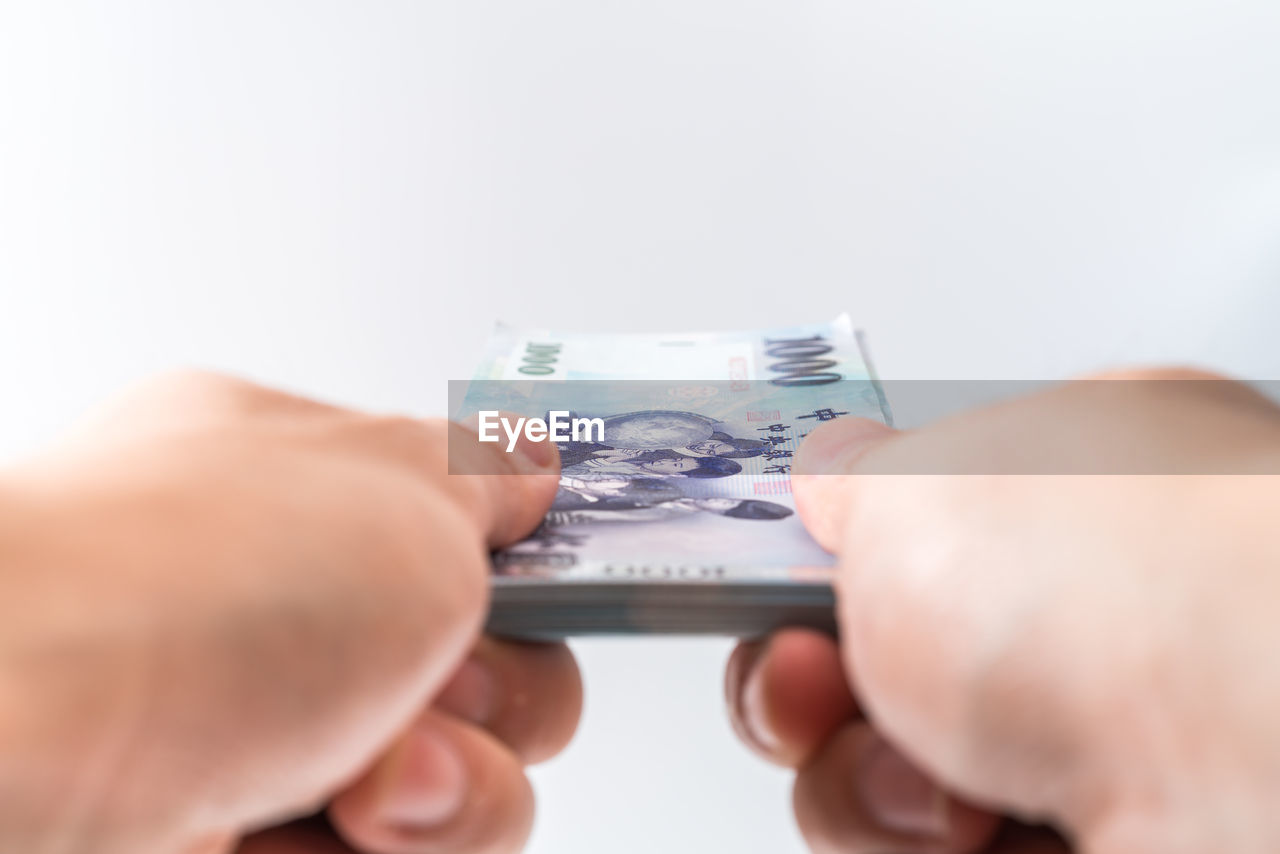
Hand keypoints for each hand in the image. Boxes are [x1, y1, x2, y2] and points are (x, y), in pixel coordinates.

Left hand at [0, 371, 580, 853]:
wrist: (0, 740)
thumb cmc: (186, 586)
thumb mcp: (400, 482)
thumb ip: (492, 472)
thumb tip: (536, 458)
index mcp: (322, 491)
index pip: (484, 542)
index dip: (537, 586)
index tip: (553, 610)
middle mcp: (296, 612)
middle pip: (494, 684)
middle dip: (496, 708)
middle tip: (431, 693)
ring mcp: (265, 735)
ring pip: (450, 800)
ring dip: (441, 803)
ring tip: (356, 785)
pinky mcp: (237, 841)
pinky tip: (278, 834)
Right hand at [726, 370, 1279, 853]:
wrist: (1254, 766)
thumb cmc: (1107, 595)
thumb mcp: (913, 489)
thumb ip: (852, 477)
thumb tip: (827, 467)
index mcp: (1049, 488)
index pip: (895, 531)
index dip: (809, 570)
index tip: (765, 596)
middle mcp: (1067, 613)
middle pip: (868, 663)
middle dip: (803, 690)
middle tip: (810, 687)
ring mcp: (1082, 737)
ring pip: (883, 778)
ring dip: (862, 785)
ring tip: (932, 782)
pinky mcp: (1082, 840)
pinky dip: (916, 849)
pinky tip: (973, 832)